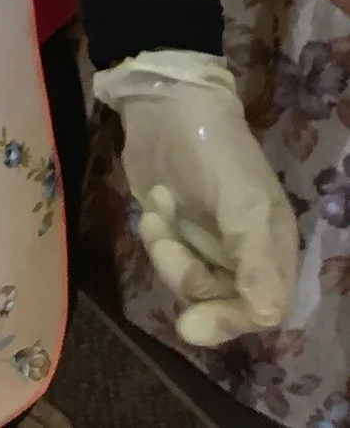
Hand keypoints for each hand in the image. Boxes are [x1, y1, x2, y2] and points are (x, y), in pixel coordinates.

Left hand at [95, 49, 298, 344]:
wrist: (169, 107)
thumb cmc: (215, 151)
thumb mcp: (243, 203)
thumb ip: (255, 260)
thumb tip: (266, 316)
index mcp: (273, 251)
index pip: (261, 311)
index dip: (230, 321)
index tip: (192, 322)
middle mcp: (245, 255)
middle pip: (218, 301)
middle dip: (185, 276)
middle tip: (164, 245)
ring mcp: (208, 245)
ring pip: (186, 281)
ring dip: (166, 250)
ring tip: (160, 207)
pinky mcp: (177, 232)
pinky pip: (165, 258)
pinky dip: (155, 236)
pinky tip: (155, 202)